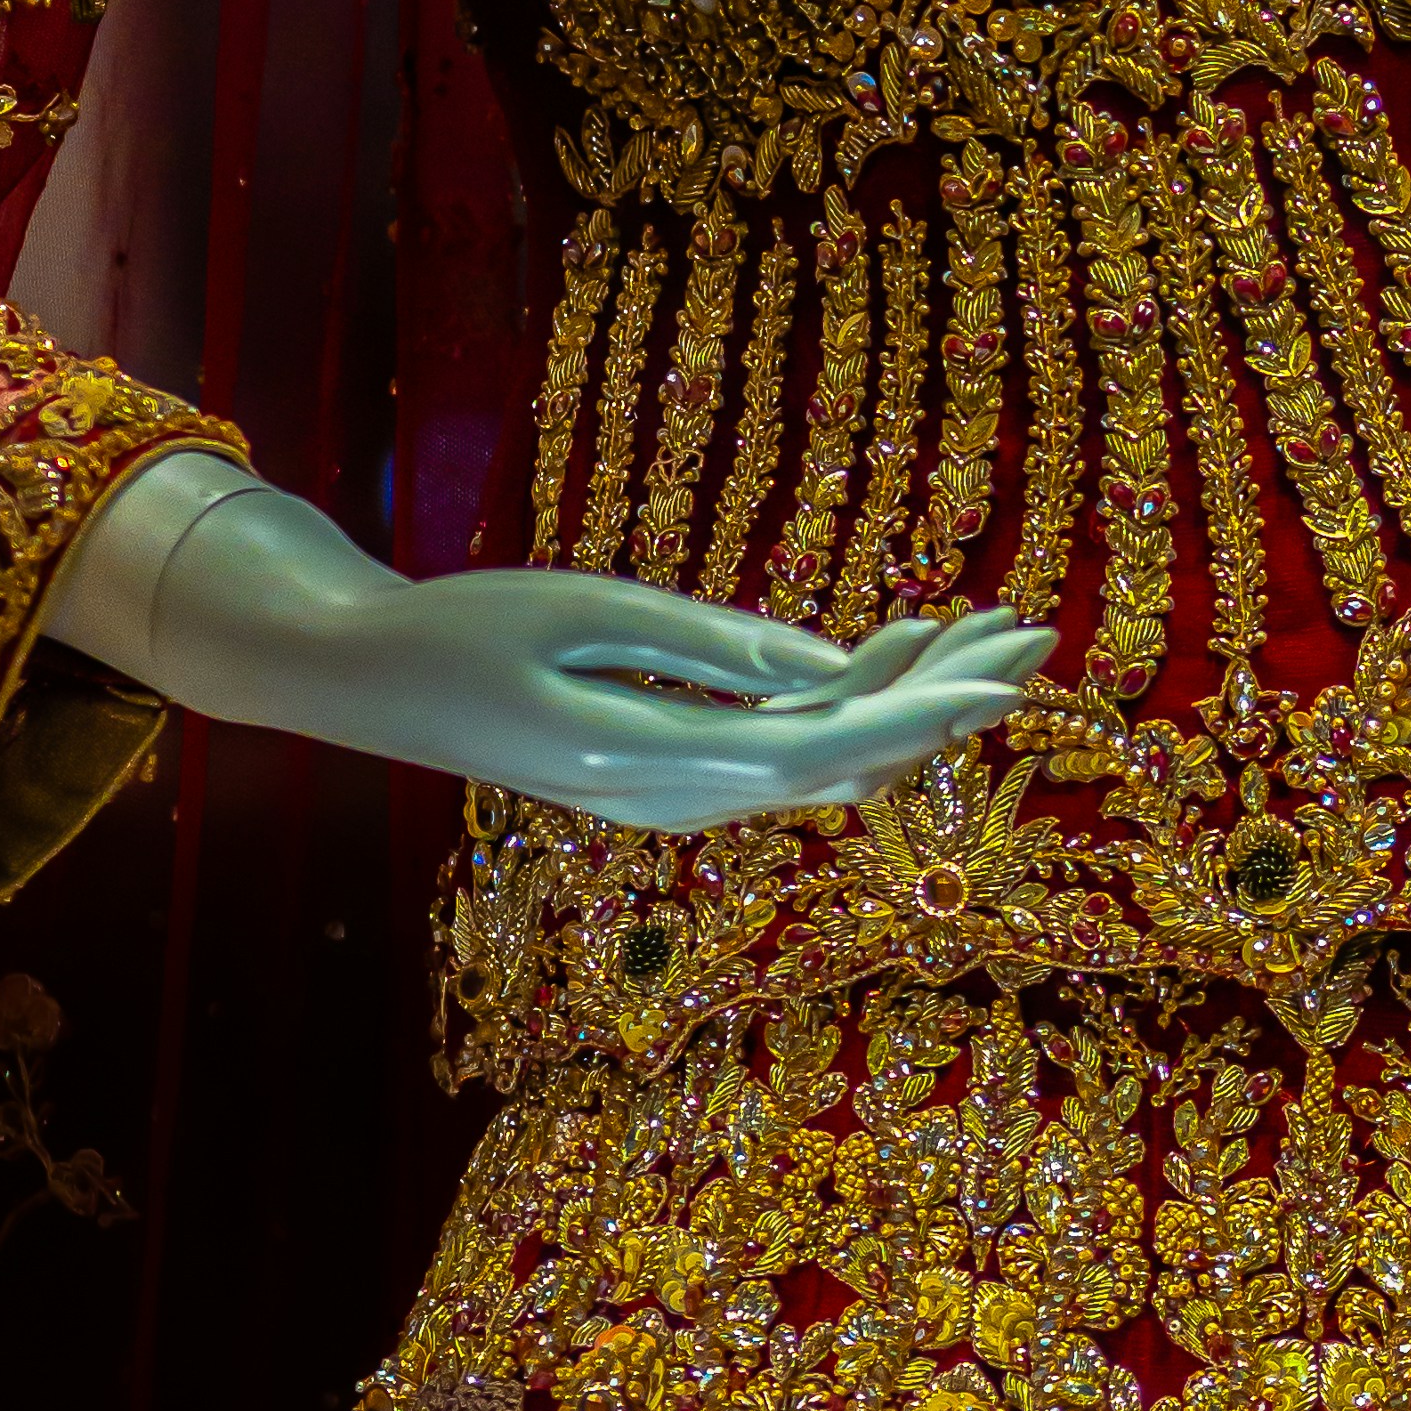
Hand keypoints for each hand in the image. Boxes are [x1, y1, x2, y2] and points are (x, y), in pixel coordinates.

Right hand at [43, 450, 1051, 822]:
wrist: (371, 677)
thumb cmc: (469, 630)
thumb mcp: (592, 616)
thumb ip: (714, 649)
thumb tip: (831, 672)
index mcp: (659, 763)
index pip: (828, 748)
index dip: (928, 712)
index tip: (1011, 673)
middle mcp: (680, 795)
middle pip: (846, 758)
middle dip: (947, 698)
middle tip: (1039, 632)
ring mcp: (673, 790)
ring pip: (823, 754)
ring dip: (908, 697)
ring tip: (994, 633)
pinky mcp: (664, 768)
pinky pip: (780, 744)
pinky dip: (845, 699)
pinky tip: (895, 654)